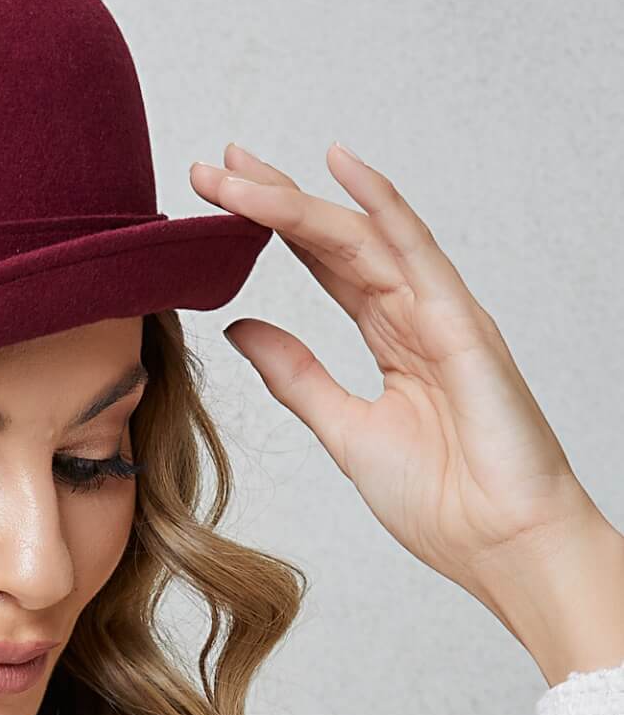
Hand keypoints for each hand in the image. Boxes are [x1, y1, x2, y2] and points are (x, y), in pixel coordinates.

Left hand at [189, 141, 618, 625]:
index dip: (271, 228)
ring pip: (359, 238)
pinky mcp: (460, 326)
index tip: (217, 200)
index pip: (322, 265)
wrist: (501, 547)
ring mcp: (440, 314)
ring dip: (297, 201)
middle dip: (272, 199)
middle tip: (213, 167)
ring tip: (238, 170)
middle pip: (333, 239)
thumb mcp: (344, 430)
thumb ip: (297, 376)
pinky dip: (379, 205)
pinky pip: (415, 252)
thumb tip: (241, 328)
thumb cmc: (442, 501)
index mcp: (392, 339)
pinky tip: (340, 167)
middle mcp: (415, 314)